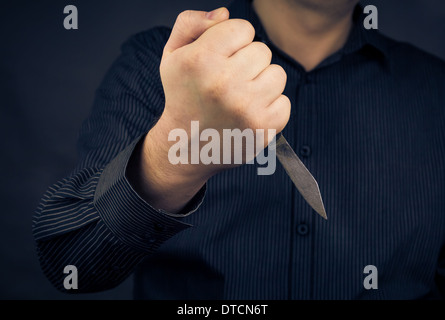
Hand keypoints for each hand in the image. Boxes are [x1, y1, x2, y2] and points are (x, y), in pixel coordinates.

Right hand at [130, 8, 289, 211]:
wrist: (186, 146)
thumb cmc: (183, 97)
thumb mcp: (173, 55)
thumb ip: (191, 23)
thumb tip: (224, 13)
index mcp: (200, 60)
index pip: (243, 28)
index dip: (233, 42)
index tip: (221, 59)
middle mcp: (223, 84)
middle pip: (262, 51)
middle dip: (248, 63)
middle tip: (228, 83)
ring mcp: (246, 108)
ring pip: (278, 74)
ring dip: (262, 83)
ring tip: (240, 97)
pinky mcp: (263, 129)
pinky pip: (285, 102)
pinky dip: (270, 107)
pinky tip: (249, 113)